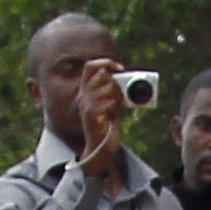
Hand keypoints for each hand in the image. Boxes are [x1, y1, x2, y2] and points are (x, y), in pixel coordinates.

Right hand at [78, 59, 131, 180]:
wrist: (101, 147)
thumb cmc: (108, 125)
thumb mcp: (113, 103)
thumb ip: (116, 91)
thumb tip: (127, 81)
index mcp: (87, 90)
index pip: (91, 66)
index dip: (106, 62)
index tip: (120, 68)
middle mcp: (84, 95)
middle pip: (102, 75)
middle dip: (116, 83)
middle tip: (121, 96)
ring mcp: (86, 104)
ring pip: (106, 87)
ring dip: (116, 95)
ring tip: (116, 107)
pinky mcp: (90, 115)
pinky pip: (106, 102)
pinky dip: (114, 105)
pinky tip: (113, 113)